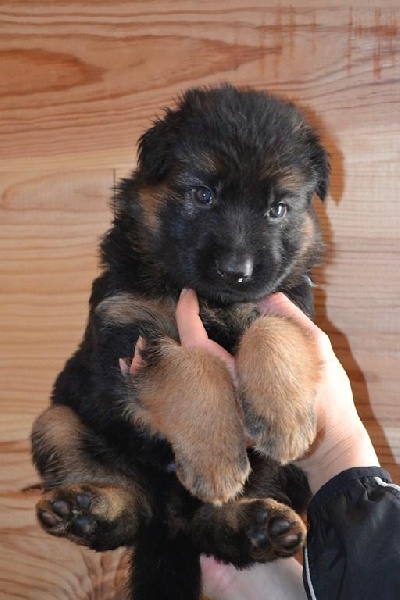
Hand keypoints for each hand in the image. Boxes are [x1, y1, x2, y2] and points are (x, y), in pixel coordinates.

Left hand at [175, 289, 378, 493]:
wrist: (332, 446)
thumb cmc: (328, 399)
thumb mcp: (317, 348)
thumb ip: (290, 318)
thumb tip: (268, 294)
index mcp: (235, 383)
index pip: (196, 345)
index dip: (187, 316)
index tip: (188, 293)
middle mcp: (225, 397)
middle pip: (192, 356)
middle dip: (186, 324)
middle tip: (193, 296)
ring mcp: (230, 405)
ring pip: (202, 367)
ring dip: (196, 338)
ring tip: (200, 310)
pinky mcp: (238, 408)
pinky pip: (217, 375)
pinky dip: (212, 354)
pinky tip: (219, 336)